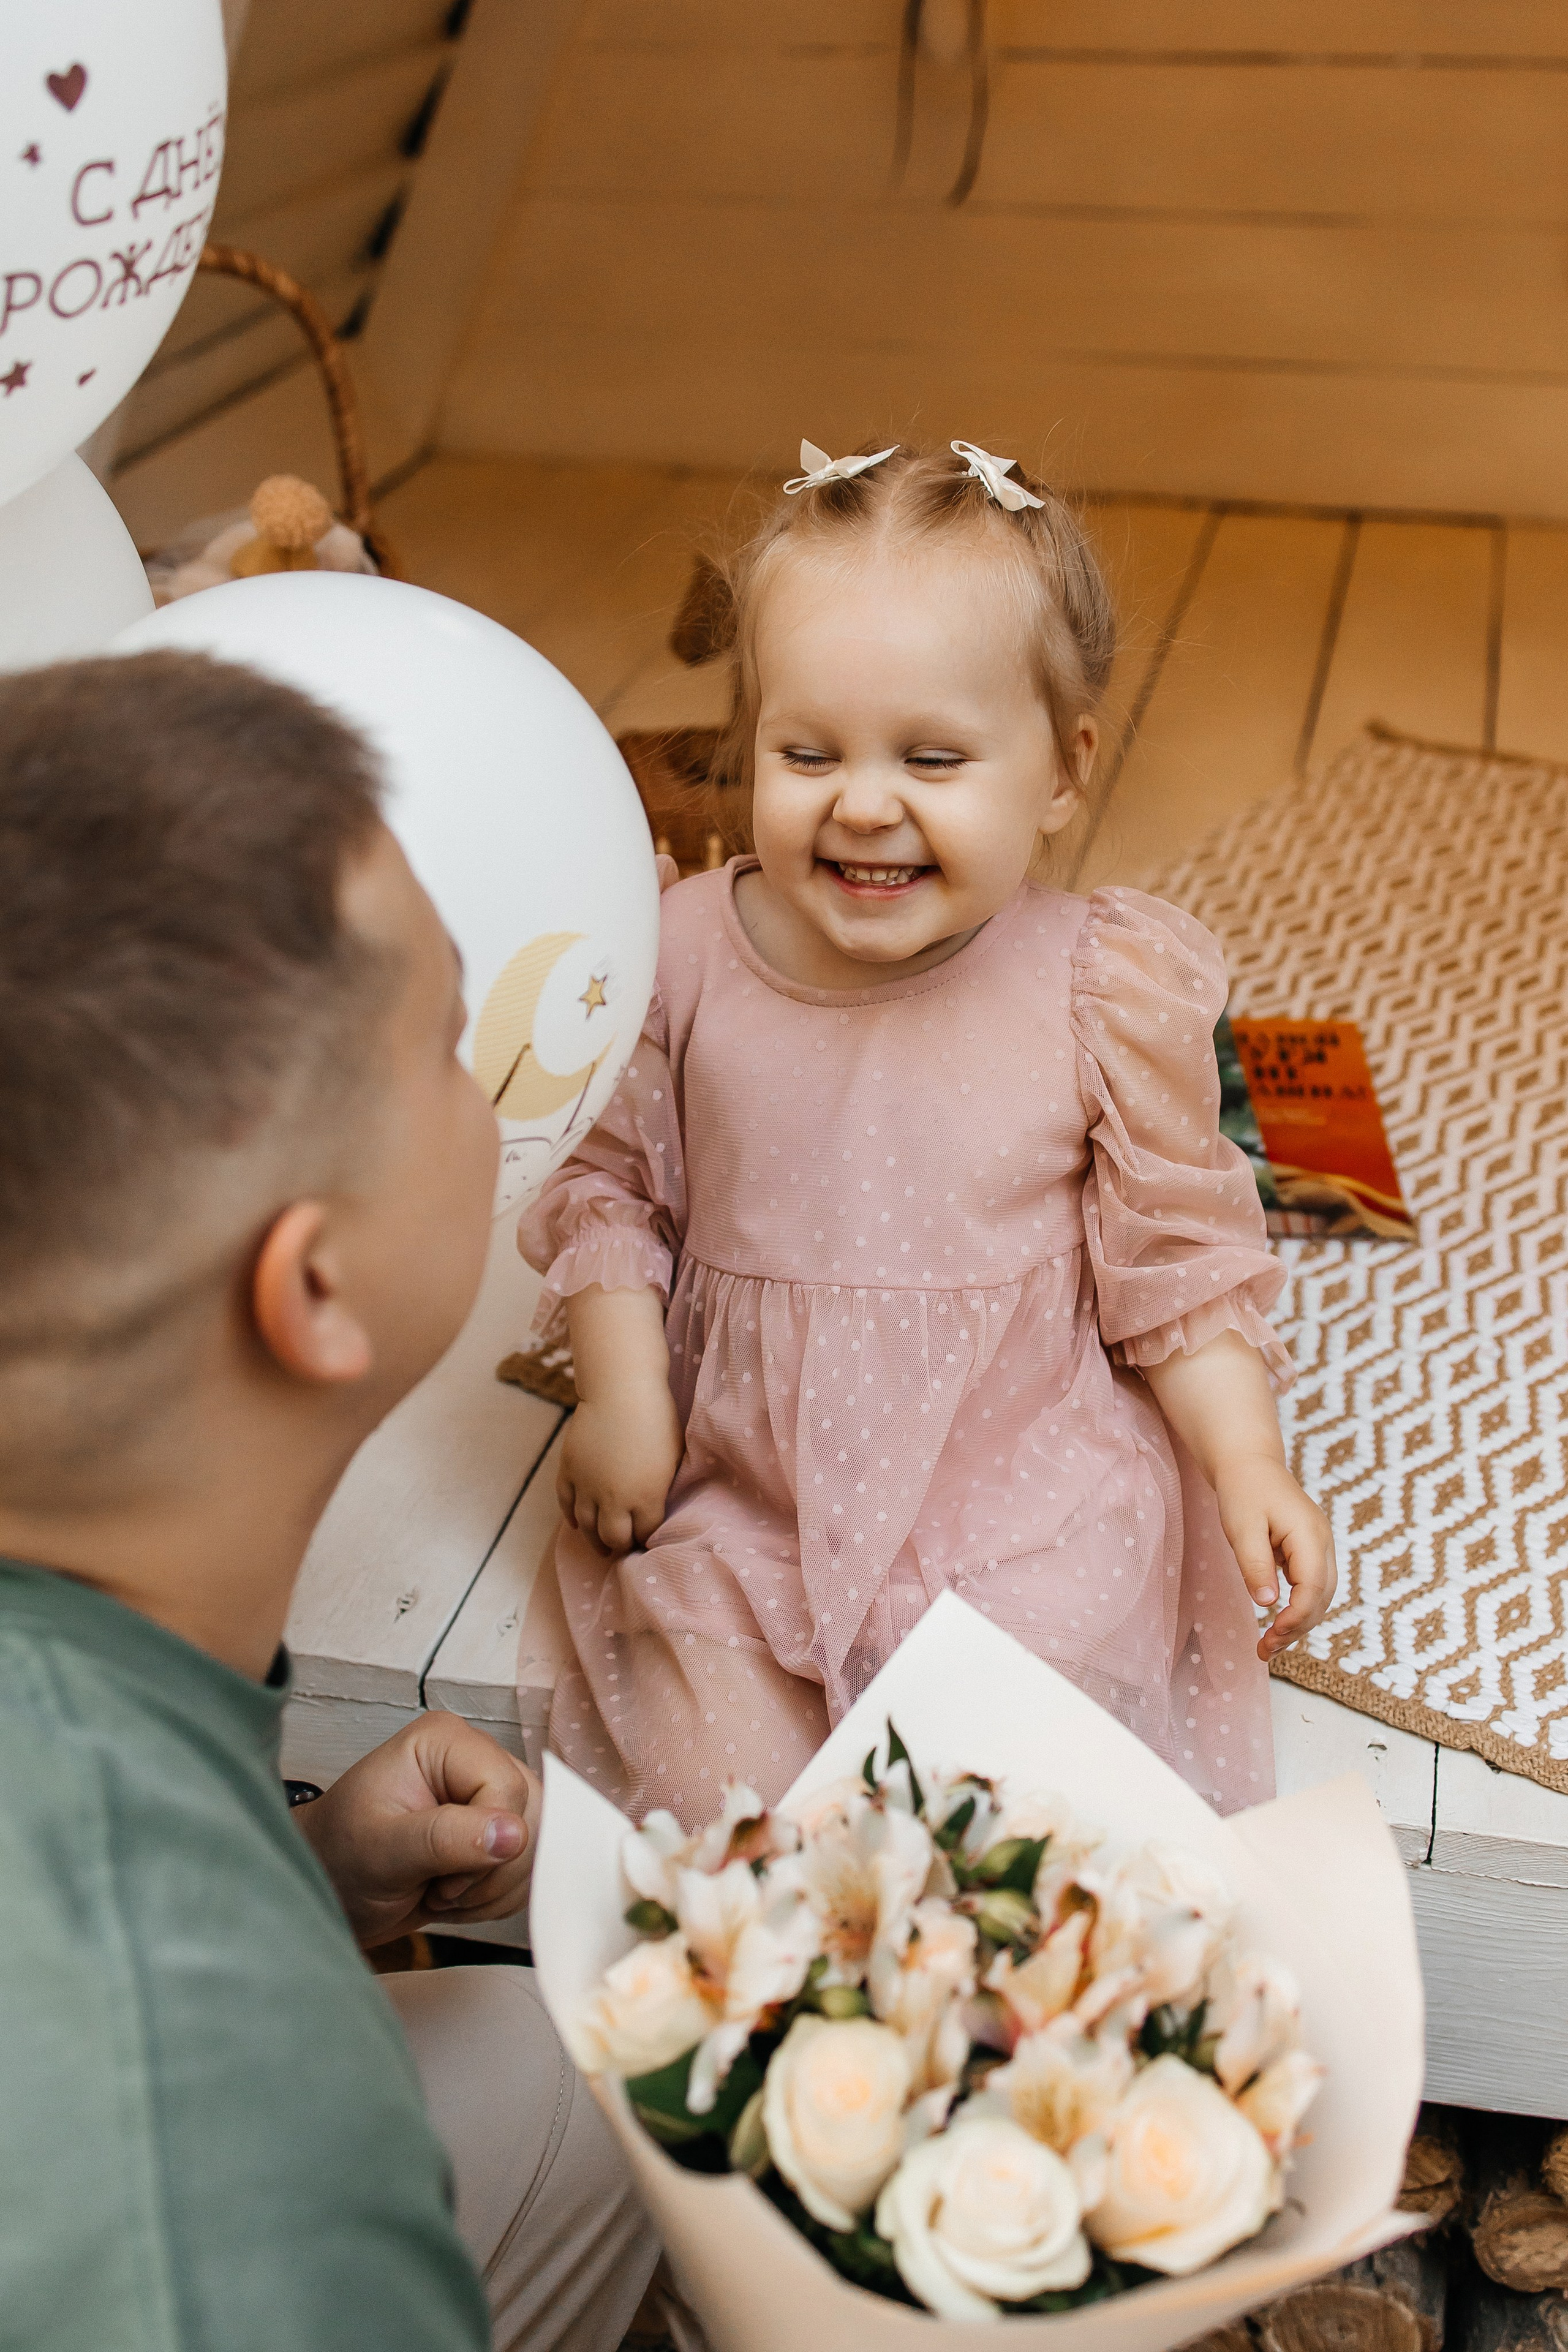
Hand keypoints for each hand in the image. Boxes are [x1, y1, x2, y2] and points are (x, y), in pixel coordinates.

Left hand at [294, 1712, 540, 1948]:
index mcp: (446, 1742)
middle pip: (532, 1814)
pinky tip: (457, 1898)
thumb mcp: (380, 1851)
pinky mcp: (497, 1829)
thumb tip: (512, 1834)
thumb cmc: (339, 1859)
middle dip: (492, 1870)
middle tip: (439, 1887)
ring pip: (539, 1843)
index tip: (439, 1877)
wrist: (331, 1892)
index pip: (507, 1787)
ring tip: (443, 1893)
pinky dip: (498, 1897)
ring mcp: (489, 1795)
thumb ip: (443, 1838)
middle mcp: (475, 1760)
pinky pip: (530, 1866)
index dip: (484, 1844)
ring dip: (495, 1888)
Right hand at [558, 1381, 683, 1553]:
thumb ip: (662, 1489)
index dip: (647, 1539)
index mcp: (647, 1497)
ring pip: (588, 1527)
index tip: (647, 1539)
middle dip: (621, 1546)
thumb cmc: (657, 1420)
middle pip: (614, 1538)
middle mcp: (615, 1498)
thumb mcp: (673, 1459)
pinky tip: (578, 1523)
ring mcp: (588, 1485)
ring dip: (595, 1540)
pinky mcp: (569, 1470)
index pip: (645, 1534)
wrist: (622, 1391)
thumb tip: (657, 1508)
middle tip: (623, 1547)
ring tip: (602, 1546)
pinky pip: (566, 1504)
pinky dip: (572, 1517)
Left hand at [1213, 1455, 1337, 1662]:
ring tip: (1267, 1646)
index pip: (1314, 1587)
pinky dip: (1297, 1608)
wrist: (1250, 1464)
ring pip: (1320, 1596)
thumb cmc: (1244, 1492)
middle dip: (1297, 1628)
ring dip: (1298, 1623)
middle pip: (1322, 1598)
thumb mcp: (1242, 1528)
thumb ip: (1255, 1565)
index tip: (1271, 1635)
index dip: (1296, 1617)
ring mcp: (1320, 1547)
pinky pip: (1310, 1587)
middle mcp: (1323, 1543)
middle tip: (1264, 1651)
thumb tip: (1268, 1605)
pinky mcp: (1310, 1551)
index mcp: (1310, 1535)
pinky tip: (1276, 1623)